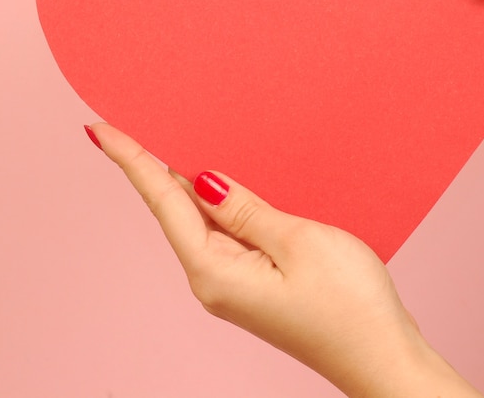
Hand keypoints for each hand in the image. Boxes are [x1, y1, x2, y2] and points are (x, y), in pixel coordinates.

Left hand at [86, 123, 483, 397]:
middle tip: (131, 125)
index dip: (132, 161)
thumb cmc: (349, 305)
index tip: (101, 129)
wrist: (382, 357)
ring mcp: (234, 284)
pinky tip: (220, 184)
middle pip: (174, 211)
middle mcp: (213, 280)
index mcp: (215, 270)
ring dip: (183, 183)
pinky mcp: (255, 283)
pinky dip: (214, 203)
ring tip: (168, 144)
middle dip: (152, 167)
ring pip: (199, 221)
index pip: (163, 202)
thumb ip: (246, 210)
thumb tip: (203, 181)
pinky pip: (224, 233)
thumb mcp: (298, 242)